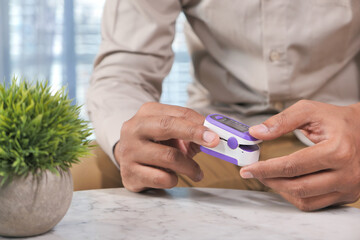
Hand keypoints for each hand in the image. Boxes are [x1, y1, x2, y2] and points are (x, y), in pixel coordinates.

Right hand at [114, 102, 218, 191]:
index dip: (199, 123)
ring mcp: (129, 151)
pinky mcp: (130, 173)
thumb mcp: (172, 133)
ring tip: (196, 172)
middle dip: (194, 134)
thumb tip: (216, 136)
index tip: (216, 134)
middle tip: (213, 143)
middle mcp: (134, 129)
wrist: (130, 160)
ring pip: (168, 157)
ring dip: (189, 167)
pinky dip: (173, 180)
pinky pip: (161, 178)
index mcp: (147, 113)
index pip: (177, 114)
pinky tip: (172, 178)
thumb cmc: (157, 144)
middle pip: (166, 126)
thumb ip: (192, 132)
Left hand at [240, 100, 359, 210]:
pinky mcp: (347, 195)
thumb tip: (256, 132)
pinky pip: (314, 204)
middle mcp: (347, 173)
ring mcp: (349, 187)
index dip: (266, 169)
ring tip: (267, 177)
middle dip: (270, 181)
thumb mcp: (309, 111)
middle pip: (298, 186)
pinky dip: (295, 196)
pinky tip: (284, 183)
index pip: (293, 166)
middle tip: (254, 173)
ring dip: (280, 190)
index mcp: (338, 150)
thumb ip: (281, 121)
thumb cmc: (336, 120)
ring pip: (305, 200)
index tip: (248, 169)